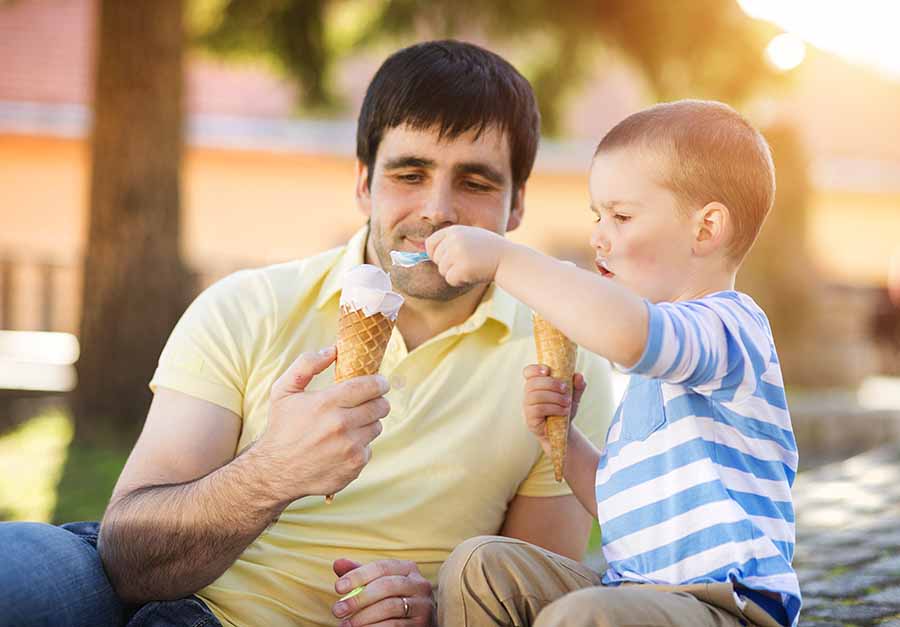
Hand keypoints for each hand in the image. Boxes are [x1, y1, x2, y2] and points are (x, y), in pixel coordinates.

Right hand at [255, 346, 390, 502]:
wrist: (274, 472)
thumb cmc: (281, 428)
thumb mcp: (283, 391)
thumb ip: (306, 364)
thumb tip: (333, 350)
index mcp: (326, 404)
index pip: (369, 386)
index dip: (379, 382)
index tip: (380, 382)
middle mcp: (341, 426)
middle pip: (380, 407)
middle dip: (377, 402)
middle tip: (367, 403)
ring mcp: (349, 449)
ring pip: (376, 427)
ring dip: (367, 424)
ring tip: (348, 426)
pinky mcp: (354, 467)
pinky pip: (369, 450)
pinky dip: (360, 446)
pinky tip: (341, 446)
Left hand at [332, 558, 434, 625]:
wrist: (414, 622)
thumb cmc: (392, 599)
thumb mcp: (377, 584)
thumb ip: (360, 574)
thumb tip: (338, 563)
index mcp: (408, 568)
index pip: (381, 567)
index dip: (358, 576)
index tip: (338, 588)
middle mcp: (419, 584)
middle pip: (386, 586)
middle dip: (359, 598)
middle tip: (338, 610)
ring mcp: (423, 605)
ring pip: (389, 607)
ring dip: (363, 617)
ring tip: (346, 624)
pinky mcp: (422, 624)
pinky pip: (394, 625)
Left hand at [425, 225, 507, 286]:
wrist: (508, 259)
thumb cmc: (490, 250)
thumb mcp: (471, 236)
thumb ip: (452, 241)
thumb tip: (427, 253)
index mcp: (455, 231)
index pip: (430, 242)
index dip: (433, 253)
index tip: (439, 260)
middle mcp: (454, 240)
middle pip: (436, 258)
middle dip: (447, 265)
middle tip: (464, 265)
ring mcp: (457, 253)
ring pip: (442, 270)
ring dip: (454, 274)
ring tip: (471, 268)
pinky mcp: (462, 268)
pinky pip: (450, 279)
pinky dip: (459, 281)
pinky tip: (473, 275)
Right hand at [522, 364, 586, 456]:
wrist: (563, 430)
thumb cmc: (564, 409)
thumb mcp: (574, 396)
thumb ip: (577, 386)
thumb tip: (579, 376)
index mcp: (537, 384)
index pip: (528, 372)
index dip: (535, 369)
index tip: (547, 371)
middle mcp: (529, 394)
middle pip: (533, 383)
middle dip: (551, 384)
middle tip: (566, 389)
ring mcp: (527, 406)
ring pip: (535, 396)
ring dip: (554, 397)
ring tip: (567, 402)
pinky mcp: (530, 419)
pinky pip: (538, 409)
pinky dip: (554, 408)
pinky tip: (563, 411)